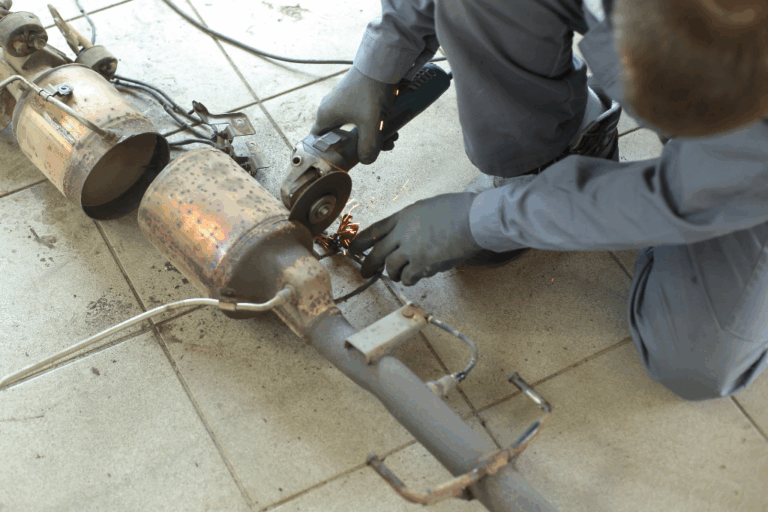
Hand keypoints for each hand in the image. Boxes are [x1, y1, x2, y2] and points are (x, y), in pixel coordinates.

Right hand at [311, 67, 396, 163]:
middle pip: (343, 137)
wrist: (382, 63)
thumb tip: (366, 161)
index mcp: (326, 116)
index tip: (343, 160)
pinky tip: (392, 128)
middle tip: (378, 150)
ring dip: (374, 136)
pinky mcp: (357, 97)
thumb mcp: (370, 124)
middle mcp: (331, 109)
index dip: (328, 153)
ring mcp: (344, 102)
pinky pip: (364, 117)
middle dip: (362, 146)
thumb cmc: (369, 91)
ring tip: (391, 139)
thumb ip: (368, 147)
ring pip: (357, 128)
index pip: (318, 141)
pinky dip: (376, 125)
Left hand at [349, 193, 482, 285]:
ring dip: (393, 273)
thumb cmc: (458, 210)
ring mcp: (412, 250)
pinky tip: (414, 277)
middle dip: (369, 265)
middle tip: (365, 273)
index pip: (376, 230)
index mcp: (404, 216)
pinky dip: (409, 279)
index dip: (361, 241)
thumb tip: (409, 235)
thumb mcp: (428, 207)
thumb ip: (414, 221)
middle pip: (377, 252)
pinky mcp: (423, 265)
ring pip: (391, 268)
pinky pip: (408, 277)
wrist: (473, 220)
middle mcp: (403, 233)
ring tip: (398, 275)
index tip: (353, 249)